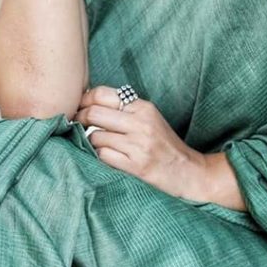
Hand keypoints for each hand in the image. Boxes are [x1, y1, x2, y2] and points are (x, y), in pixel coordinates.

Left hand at [73, 86, 210, 201]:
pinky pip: (102, 156)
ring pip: (95, 136)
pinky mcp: (136, 166)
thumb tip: (87, 101)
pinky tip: (108, 157)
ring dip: (91, 142)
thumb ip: (124, 109)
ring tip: (98, 144)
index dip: (84, 100)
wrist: (188, 172)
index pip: (101, 94)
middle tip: (77, 125)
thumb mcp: (149, 119)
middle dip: (80, 119)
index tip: (79, 107)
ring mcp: (138, 145)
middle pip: (94, 113)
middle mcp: (141, 123)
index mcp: (143, 107)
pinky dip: (99, 156)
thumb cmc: (164, 145)